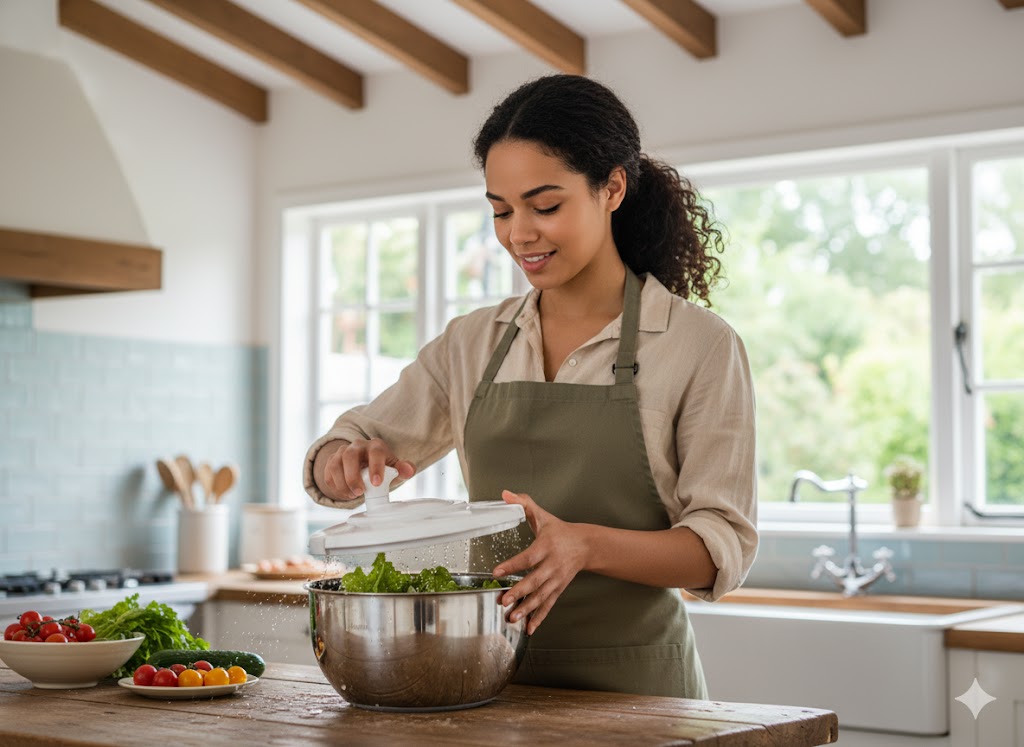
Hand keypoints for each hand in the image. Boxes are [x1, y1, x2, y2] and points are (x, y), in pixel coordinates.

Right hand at [320, 438, 415, 502]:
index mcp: (375, 446)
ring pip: (335, 464)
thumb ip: (404, 469)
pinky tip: (346, 494)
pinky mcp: (331, 462)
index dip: (375, 467)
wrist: (366, 465)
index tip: (377, 483)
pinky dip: (335, 486)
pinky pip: (328, 473)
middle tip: (359, 492)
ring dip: (342, 483)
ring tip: (353, 495)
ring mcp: (342, 452)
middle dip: (353, 476)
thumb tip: (409, 470)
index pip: (375, 452)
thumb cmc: (383, 467)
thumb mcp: (395, 468)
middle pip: (350, 456)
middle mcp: (357, 446)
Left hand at [493, 490, 588, 634]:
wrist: (586, 545)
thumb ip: (523, 504)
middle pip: (535, 581)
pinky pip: (548, 605)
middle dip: (519, 592)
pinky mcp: (558, 589)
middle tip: (503, 601)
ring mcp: (556, 579)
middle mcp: (552, 565)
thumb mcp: (542, 515)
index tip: (497, 571)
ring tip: (512, 617)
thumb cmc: (559, 530)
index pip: (528, 557)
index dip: (512, 565)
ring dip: (526, 609)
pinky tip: (529, 628)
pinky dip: (539, 617)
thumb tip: (505, 495)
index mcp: (547, 546)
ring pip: (541, 596)